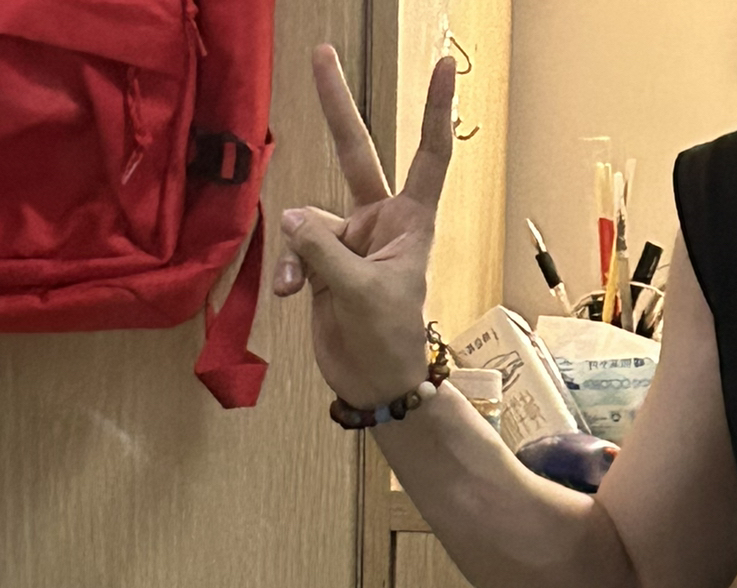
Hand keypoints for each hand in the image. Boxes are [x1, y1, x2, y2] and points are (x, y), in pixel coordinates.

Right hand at [273, 47, 453, 407]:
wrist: (375, 387)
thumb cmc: (390, 344)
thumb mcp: (362, 293)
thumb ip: (325, 248)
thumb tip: (295, 216)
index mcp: (411, 224)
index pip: (428, 156)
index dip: (434, 111)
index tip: (443, 64)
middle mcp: (381, 223)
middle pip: (355, 153)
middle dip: (336, 107)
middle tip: (321, 53)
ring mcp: (350, 241)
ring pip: (312, 219)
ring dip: (305, 251)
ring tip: (309, 286)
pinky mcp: (324, 262)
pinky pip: (298, 248)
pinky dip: (293, 269)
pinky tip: (293, 292)